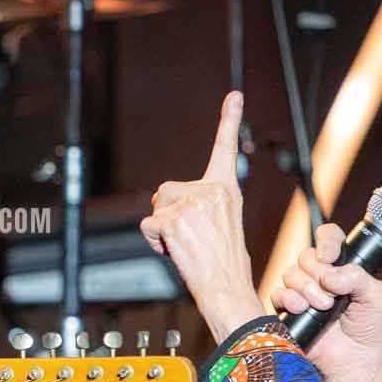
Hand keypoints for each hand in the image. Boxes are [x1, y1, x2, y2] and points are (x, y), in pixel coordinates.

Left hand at [141, 91, 261, 341]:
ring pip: (156, 206)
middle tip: (190, 238)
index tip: (234, 94)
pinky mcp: (175, 218)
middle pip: (167, 189)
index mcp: (226, 189)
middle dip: (167, 212)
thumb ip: (202, 203)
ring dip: (160, 227)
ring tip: (184, 245)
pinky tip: (175, 250)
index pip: (226, 148)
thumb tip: (165, 201)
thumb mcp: (220, 223)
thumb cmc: (221, 261)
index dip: (229, 119)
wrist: (226, 286)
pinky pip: (147, 226)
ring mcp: (193, 203)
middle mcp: (212, 190)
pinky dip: (154, 241)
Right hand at [266, 221, 381, 381]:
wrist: (355, 362)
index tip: (330, 256)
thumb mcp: (377, 297)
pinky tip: (302, 309)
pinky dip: (290, 300)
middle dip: (318, 274)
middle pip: (306, 256)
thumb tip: (331, 274)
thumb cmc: (368, 329)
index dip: (326, 241)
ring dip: (307, 289)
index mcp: (342, 267)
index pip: (328, 238)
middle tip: (332, 295)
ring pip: (291, 273)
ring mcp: (303, 292)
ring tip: (323, 307)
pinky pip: (278, 294)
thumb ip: (359, 277)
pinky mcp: (288, 310)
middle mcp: (320, 276)